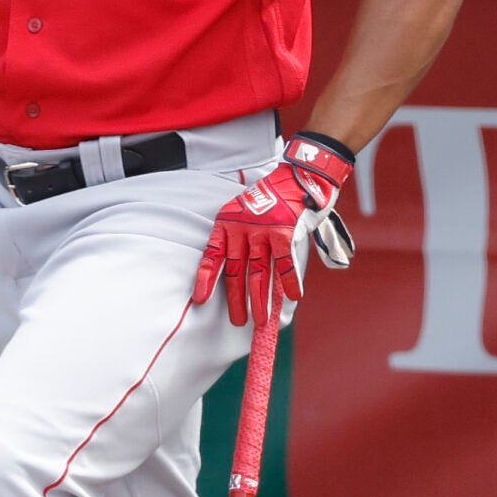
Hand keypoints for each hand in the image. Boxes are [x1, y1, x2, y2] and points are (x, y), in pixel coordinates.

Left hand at [193, 134, 356, 327]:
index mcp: (227, 225)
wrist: (297, 175)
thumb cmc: (271, 199)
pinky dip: (289, 281)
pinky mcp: (284, 232)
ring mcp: (263, 231)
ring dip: (260, 299)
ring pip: (258, 273)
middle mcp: (242, 229)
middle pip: (235, 271)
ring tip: (261, 320)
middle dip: (236, 299)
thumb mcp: (246, 212)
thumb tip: (246, 272)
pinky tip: (293, 297)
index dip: (205, 279)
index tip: (200, 299)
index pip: (211, 256)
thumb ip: (243, 239)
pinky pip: (284, 263)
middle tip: (238, 321)